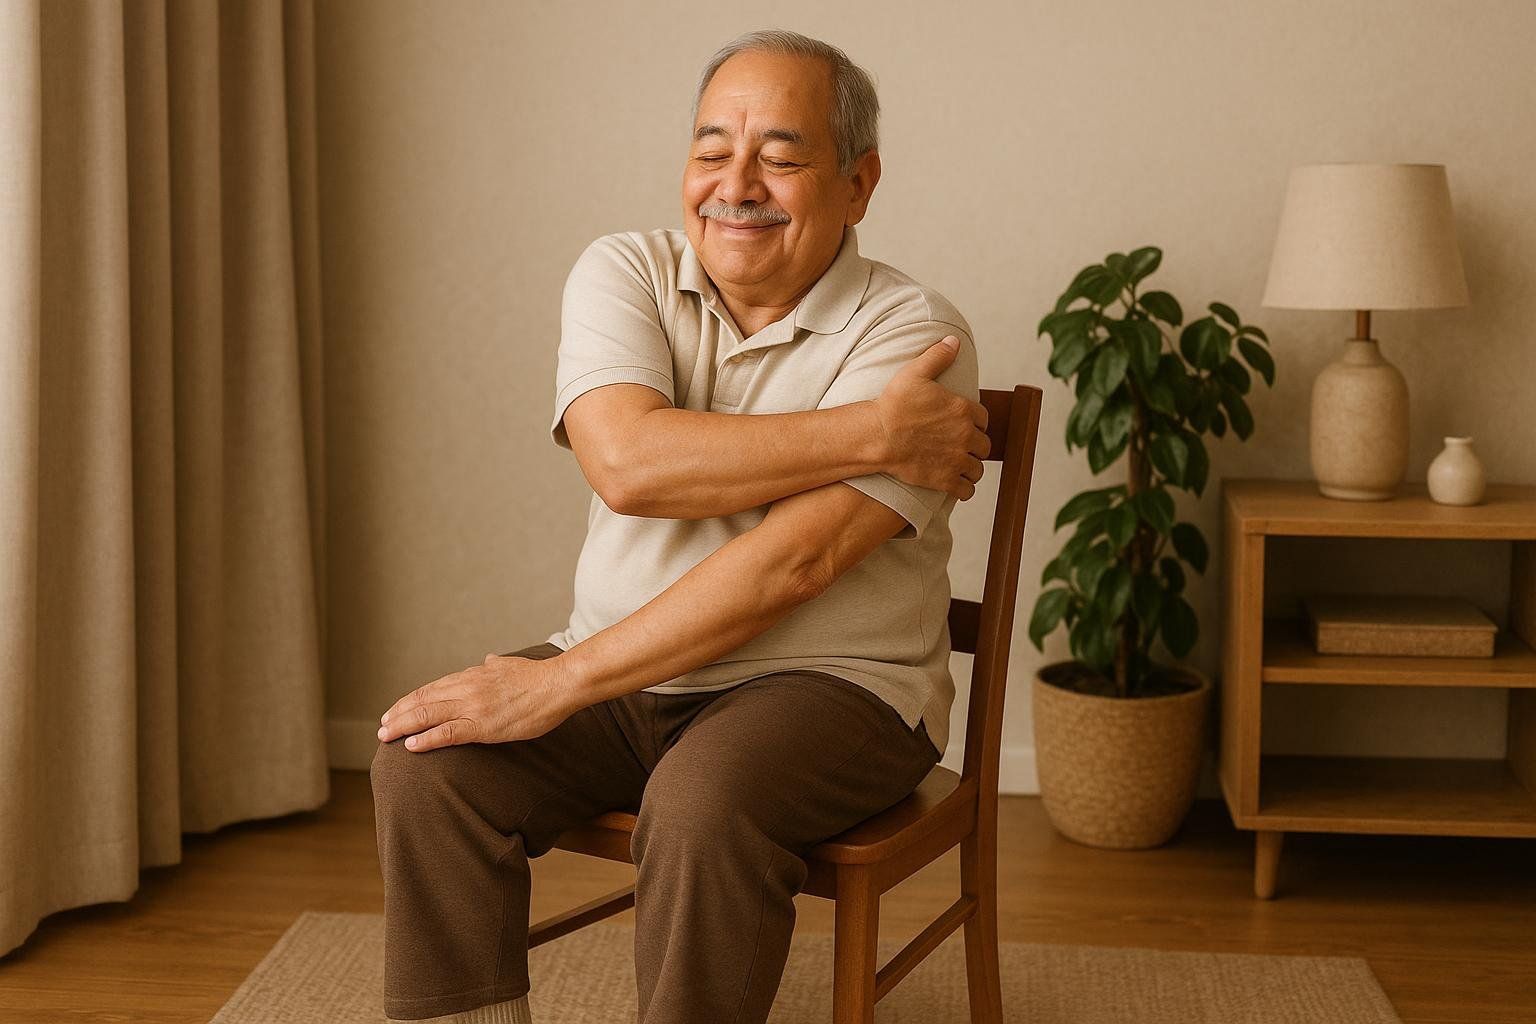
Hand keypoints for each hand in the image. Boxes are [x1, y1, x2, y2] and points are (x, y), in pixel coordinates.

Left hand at [377, 652, 583, 751]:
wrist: (558, 684)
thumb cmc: (538, 676)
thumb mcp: (508, 664)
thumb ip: (493, 665)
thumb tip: (487, 661)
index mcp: (471, 676)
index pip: (431, 689)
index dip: (409, 701)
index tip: (395, 711)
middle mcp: (466, 689)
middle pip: (422, 701)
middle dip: (398, 715)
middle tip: (382, 727)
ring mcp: (473, 707)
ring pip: (427, 716)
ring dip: (403, 726)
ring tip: (386, 736)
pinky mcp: (483, 726)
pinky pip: (447, 733)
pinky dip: (425, 739)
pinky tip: (411, 746)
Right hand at [871, 336, 990, 499]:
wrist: (876, 436)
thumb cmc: (893, 405)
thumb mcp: (914, 372)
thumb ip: (937, 356)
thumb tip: (954, 341)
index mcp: (963, 410)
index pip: (983, 418)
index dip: (974, 421)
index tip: (963, 424)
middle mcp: (965, 436)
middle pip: (983, 444)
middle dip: (974, 445)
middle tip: (961, 445)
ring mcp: (957, 459)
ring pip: (978, 468)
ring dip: (971, 467)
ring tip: (960, 465)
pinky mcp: (946, 480)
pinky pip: (967, 489)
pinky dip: (964, 488)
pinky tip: (956, 483)